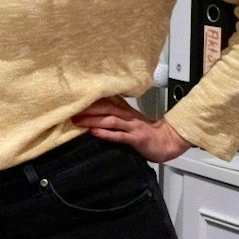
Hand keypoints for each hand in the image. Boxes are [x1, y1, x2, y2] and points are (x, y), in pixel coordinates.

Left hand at [71, 97, 189, 162]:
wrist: (168, 141)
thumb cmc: (146, 131)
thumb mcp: (130, 118)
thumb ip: (115, 112)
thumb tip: (95, 109)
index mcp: (125, 110)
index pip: (106, 99)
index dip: (90, 98)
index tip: (74, 97)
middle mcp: (128, 115)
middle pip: (105, 108)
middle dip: (87, 108)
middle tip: (70, 110)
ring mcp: (132, 126)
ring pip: (110, 120)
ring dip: (92, 120)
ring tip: (78, 121)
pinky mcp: (135, 138)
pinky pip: (119, 135)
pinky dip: (105, 133)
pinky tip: (94, 132)